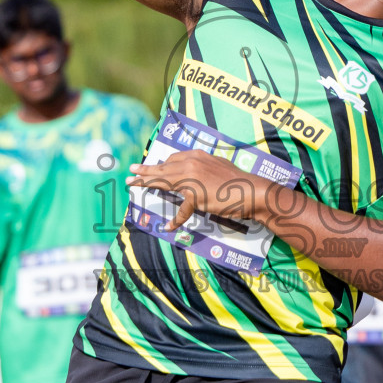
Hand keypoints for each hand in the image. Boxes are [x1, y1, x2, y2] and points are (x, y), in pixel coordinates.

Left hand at [127, 151, 268, 230]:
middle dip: (145, 170)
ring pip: (163, 182)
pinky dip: (176, 220)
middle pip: (162, 168)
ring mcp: (192, 179)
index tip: (149, 167)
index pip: (172, 159)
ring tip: (132, 184)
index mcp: (198, 156)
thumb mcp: (219, 167)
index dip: (159, 165)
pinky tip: (168, 226)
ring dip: (146, 183)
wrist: (251, 192)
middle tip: (131, 171)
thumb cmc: (238, 182)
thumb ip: (204, 168)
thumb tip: (195, 173)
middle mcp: (192, 164)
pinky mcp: (195, 195)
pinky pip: (182, 211)